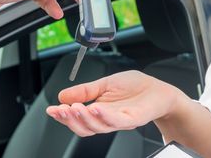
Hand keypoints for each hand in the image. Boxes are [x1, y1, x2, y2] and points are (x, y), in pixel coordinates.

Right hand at [46, 70, 181, 136]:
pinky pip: (116, 121)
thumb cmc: (136, 87)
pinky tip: (95, 108)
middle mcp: (108, 119)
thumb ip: (85, 90)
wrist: (159, 90)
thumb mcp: (105, 84)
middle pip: (85, 127)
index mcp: (100, 111)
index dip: (63, 115)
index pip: (78, 118)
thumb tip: (62, 95)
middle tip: (60, 110)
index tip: (51, 109)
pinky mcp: (133, 119)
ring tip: (74, 107)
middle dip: (69, 119)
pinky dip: (103, 116)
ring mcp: (120, 120)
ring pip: (98, 126)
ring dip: (83, 118)